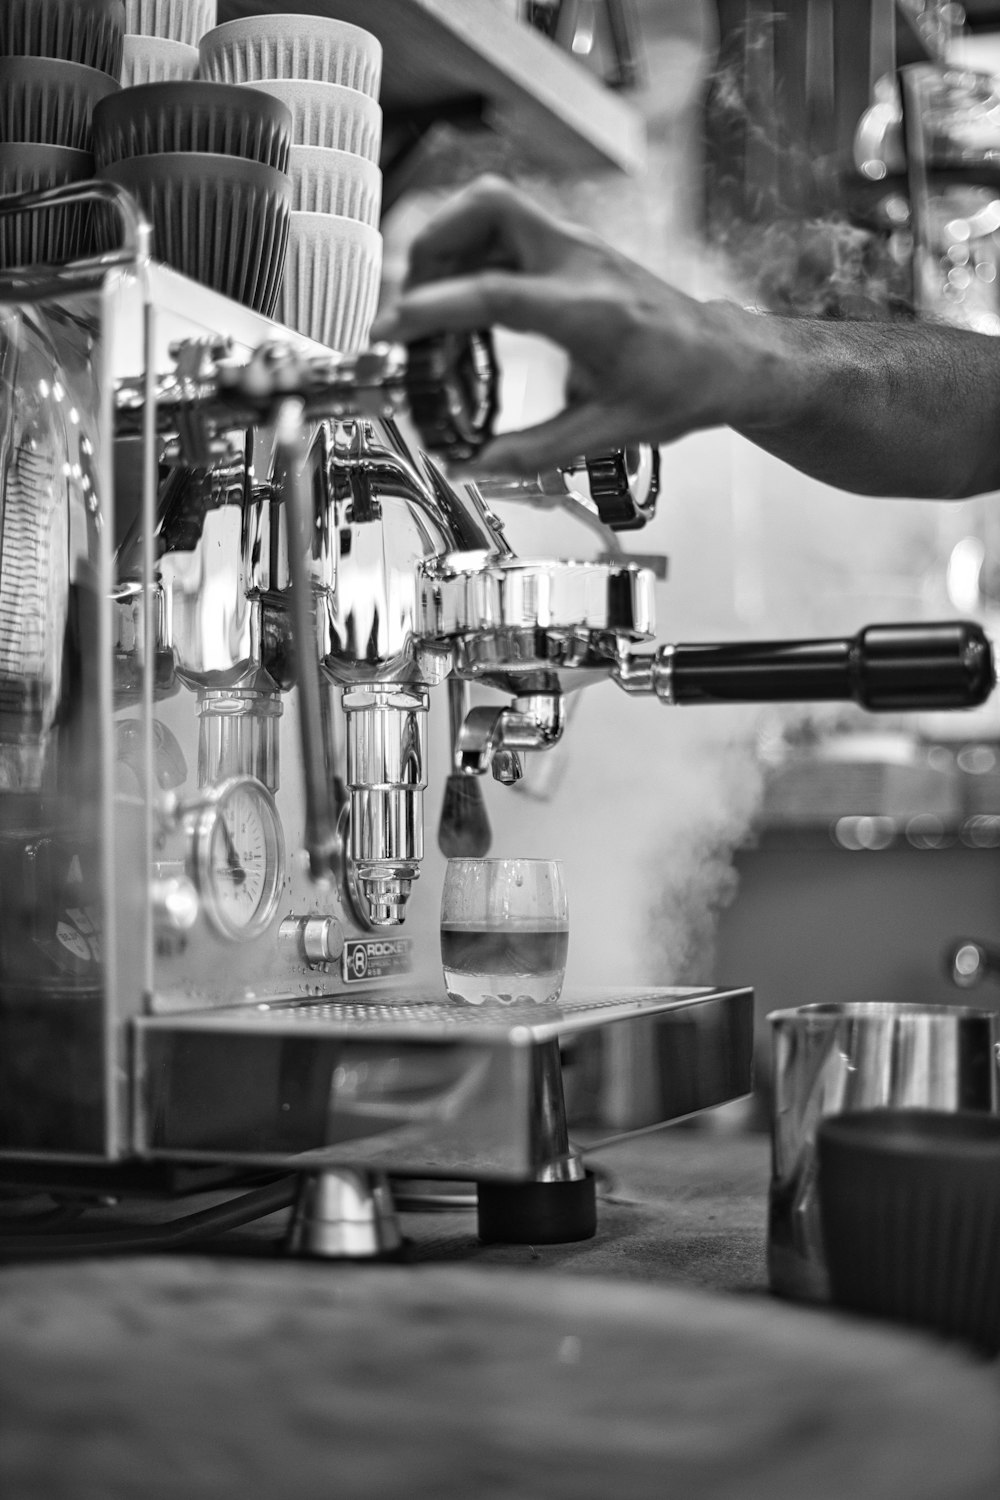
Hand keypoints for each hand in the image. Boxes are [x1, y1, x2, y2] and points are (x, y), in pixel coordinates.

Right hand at [371, 176, 787, 474]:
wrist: (724, 358)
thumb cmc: (680, 388)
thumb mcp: (607, 433)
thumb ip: (532, 452)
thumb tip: (471, 466)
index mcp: (588, 311)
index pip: (494, 291)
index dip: (431, 308)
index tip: (390, 329)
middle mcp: (579, 263)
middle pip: (487, 205)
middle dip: (433, 240)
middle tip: (411, 296)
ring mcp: (576, 248)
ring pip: (493, 205)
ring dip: (448, 242)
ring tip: (430, 301)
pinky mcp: (572, 249)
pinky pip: (507, 228)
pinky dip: (472, 252)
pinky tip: (465, 300)